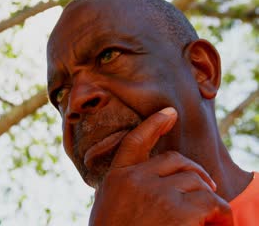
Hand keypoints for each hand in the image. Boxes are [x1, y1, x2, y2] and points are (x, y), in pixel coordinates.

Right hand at [89, 107, 232, 225]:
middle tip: (207, 186)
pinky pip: (208, 201)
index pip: (135, 143)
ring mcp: (155, 193)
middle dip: (195, 172)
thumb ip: (127, 188)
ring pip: (194, 180)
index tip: (169, 113)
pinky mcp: (176, 211)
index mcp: (116, 178)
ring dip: (207, 193)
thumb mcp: (110, 206)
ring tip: (212, 209)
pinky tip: (219, 217)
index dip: (153, 125)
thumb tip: (156, 180)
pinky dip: (218, 209)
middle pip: (175, 161)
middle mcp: (135, 179)